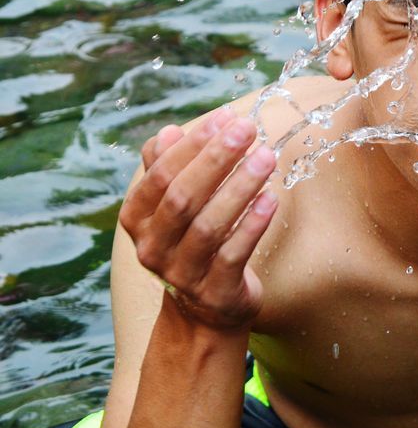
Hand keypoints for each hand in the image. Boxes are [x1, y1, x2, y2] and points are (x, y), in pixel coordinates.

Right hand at [119, 107, 277, 330]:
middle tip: (248, 130)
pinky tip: (271, 198)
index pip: (160, 176)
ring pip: (208, 225)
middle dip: (216, 159)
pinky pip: (234, 254)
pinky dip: (252, 224)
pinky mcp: (214, 291)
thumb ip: (166, 170)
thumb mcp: (172, 208)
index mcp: (136, 220)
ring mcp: (181, 273)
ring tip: (267, 157)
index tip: (224, 118)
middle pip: (182, 198)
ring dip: (239, 188)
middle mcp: (152, 248)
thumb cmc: (192, 244)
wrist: (205, 310)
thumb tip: (167, 132)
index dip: (192, 145)